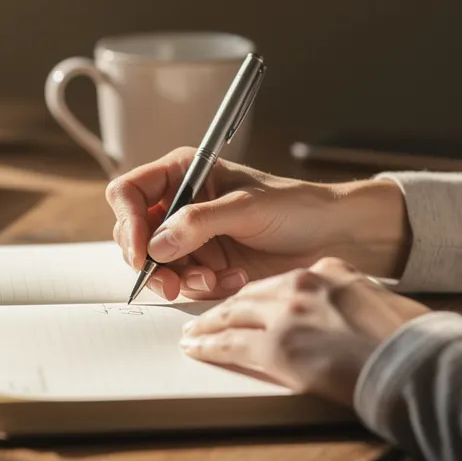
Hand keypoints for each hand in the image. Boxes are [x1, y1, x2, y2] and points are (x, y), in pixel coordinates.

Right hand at [106, 147, 410, 299]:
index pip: (130, 192)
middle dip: (152, 262)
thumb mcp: (246, 207)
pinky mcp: (206, 264)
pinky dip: (204, 287)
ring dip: (183, 278)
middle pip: (136, 235)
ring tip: (216, 278)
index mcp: (184, 173)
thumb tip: (157, 245)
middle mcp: (181, 204)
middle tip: (173, 282)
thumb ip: (198, 223)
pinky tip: (234, 279)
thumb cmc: (296, 206)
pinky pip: (185, 282)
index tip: (143, 252)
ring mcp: (191, 236)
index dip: (129, 222)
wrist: (332, 236)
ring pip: (157, 265)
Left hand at [179, 257, 429, 403]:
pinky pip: (231, 344)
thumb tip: (340, 320)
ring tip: (194, 332)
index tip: (246, 303)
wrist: (412, 361)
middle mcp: (303, 284)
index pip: (280, 281)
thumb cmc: (407, 341)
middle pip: (251, 295)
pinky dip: (209, 345)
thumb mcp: (378, 303)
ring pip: (234, 315)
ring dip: (209, 324)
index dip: (257, 294)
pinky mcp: (277, 345)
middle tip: (206, 316)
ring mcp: (287, 314)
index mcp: (329, 271)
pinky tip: (197, 348)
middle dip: (225, 307)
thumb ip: (349, 301)